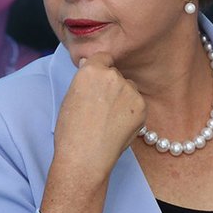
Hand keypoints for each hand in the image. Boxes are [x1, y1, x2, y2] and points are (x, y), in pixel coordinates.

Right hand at [53, 52, 145, 178]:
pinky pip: (137, 104)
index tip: (98, 80)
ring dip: (123, 97)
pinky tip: (117, 125)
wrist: (84, 156)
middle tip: (100, 106)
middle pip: (116, 74)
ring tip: (109, 119)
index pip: (103, 57)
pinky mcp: (142, 107)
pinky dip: (131, 112)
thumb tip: (90, 65)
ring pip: (129, 88)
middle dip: (111, 85)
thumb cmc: (71, 130)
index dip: (101, 68)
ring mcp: (129, 91)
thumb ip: (84, 79)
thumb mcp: (70, 96)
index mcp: (91, 70)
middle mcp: (112, 75)